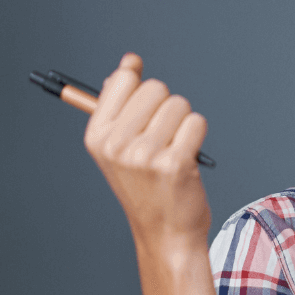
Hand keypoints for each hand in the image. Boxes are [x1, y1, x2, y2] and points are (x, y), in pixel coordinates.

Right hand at [83, 52, 212, 245]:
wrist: (165, 232)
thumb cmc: (146, 186)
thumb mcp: (119, 148)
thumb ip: (120, 104)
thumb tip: (129, 62)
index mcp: (97, 136)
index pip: (122, 80)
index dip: (139, 84)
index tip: (145, 104)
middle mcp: (116, 145)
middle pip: (155, 88)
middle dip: (165, 106)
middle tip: (162, 139)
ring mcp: (145, 155)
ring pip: (179, 104)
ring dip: (183, 122)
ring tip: (174, 150)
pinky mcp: (175, 163)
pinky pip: (196, 122)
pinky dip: (197, 135)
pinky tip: (187, 158)